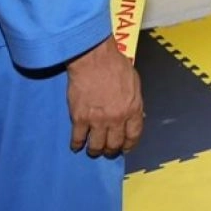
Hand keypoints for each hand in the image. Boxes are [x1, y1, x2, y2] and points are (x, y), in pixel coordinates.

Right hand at [67, 37, 143, 156]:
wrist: (94, 60)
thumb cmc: (116, 66)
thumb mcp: (134, 83)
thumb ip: (134, 101)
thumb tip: (134, 114)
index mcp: (133, 109)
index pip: (134, 135)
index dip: (129, 145)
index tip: (125, 148)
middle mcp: (117, 118)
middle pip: (115, 144)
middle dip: (112, 150)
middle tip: (108, 151)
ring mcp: (97, 120)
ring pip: (96, 145)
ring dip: (95, 151)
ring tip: (93, 150)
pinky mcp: (79, 118)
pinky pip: (78, 138)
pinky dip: (77, 145)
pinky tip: (76, 146)